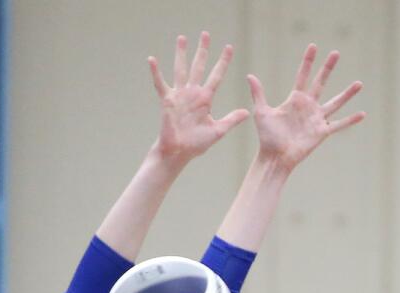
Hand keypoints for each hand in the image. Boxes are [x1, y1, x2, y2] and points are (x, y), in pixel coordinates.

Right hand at [149, 32, 248, 163]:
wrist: (179, 151)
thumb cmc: (197, 143)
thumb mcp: (217, 130)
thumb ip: (231, 120)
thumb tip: (247, 112)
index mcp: (206, 98)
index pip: (216, 75)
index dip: (223, 62)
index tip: (229, 47)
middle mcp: (193, 93)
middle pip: (199, 66)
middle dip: (202, 50)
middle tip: (206, 34)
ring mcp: (180, 95)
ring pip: (181, 69)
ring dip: (181, 54)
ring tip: (182, 38)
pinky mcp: (168, 101)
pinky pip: (160, 84)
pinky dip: (156, 72)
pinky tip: (152, 59)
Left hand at [247, 44, 365, 171]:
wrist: (275, 157)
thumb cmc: (267, 137)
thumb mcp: (262, 112)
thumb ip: (258, 94)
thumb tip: (249, 75)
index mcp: (295, 99)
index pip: (303, 75)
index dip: (308, 61)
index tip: (313, 46)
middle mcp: (308, 106)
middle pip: (320, 82)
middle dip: (328, 68)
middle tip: (336, 53)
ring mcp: (316, 119)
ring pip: (336, 102)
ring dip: (347, 94)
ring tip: (359, 83)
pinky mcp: (322, 132)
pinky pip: (339, 124)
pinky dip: (350, 120)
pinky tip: (362, 114)